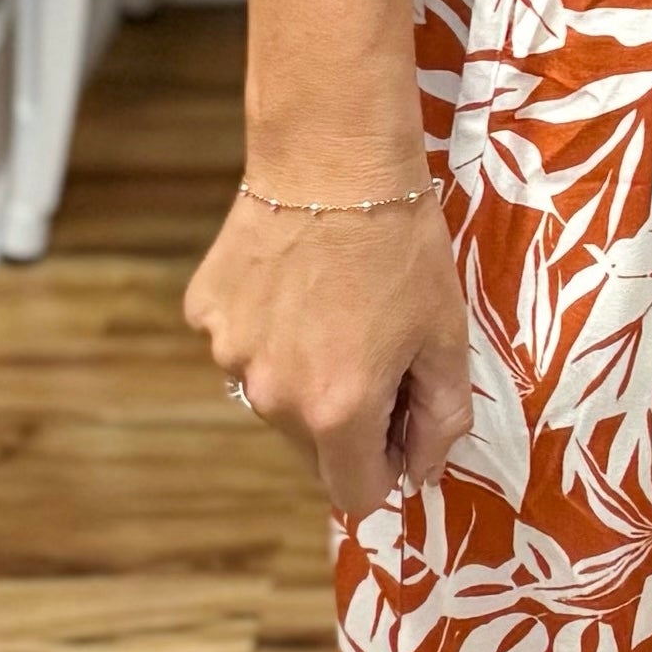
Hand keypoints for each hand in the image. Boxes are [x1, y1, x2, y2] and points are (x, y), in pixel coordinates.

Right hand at [185, 191, 474, 523]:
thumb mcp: (447, 336)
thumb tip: (420, 472)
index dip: (387, 466)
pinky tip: (294, 281)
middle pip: (312, 450)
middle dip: (346, 419)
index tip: (401, 420)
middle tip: (375, 347)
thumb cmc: (402, 245)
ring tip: (333, 306)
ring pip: (273, 396)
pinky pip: (242, 346)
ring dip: (303, 374)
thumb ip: (440, 419)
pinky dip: (268, 329)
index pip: (355, 494)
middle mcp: (271, 396)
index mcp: (336, 411)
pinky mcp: (204, 313)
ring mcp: (229, 354)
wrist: (332, 157)